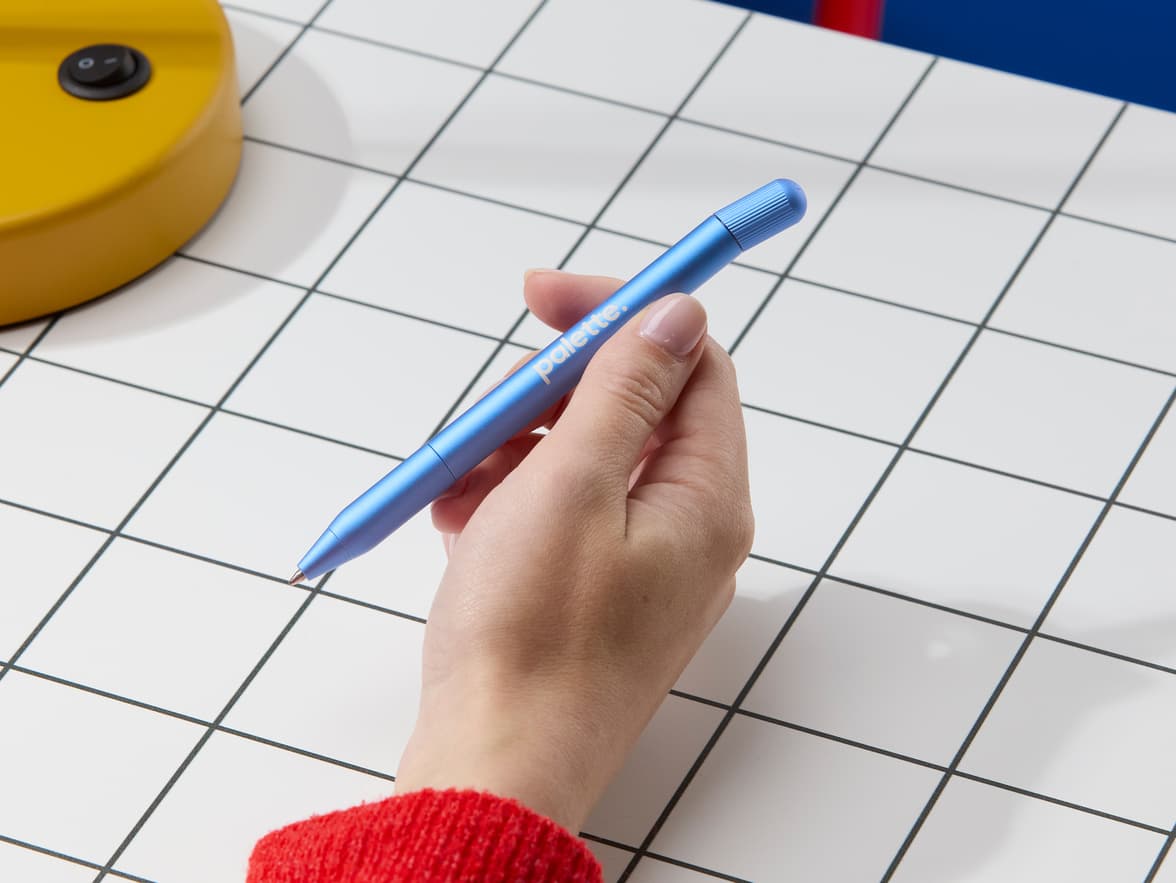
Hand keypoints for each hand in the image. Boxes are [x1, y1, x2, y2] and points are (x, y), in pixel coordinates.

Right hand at [394, 270, 753, 832]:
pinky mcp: (593, 595)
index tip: (547, 299)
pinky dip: (505, 504)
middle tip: (488, 412)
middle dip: (549, 400)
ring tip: (458, 485)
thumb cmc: (529, 644)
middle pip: (632, 414)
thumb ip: (626, 390)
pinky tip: (459, 522)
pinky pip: (557, 517)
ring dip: (514, 455)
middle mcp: (686, 532)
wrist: (492, 771)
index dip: (624, 316)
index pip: (692, 365)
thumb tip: (678, 313)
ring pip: (583, 464)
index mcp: (705, 500)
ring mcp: (640, 567)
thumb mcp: (571, 487)